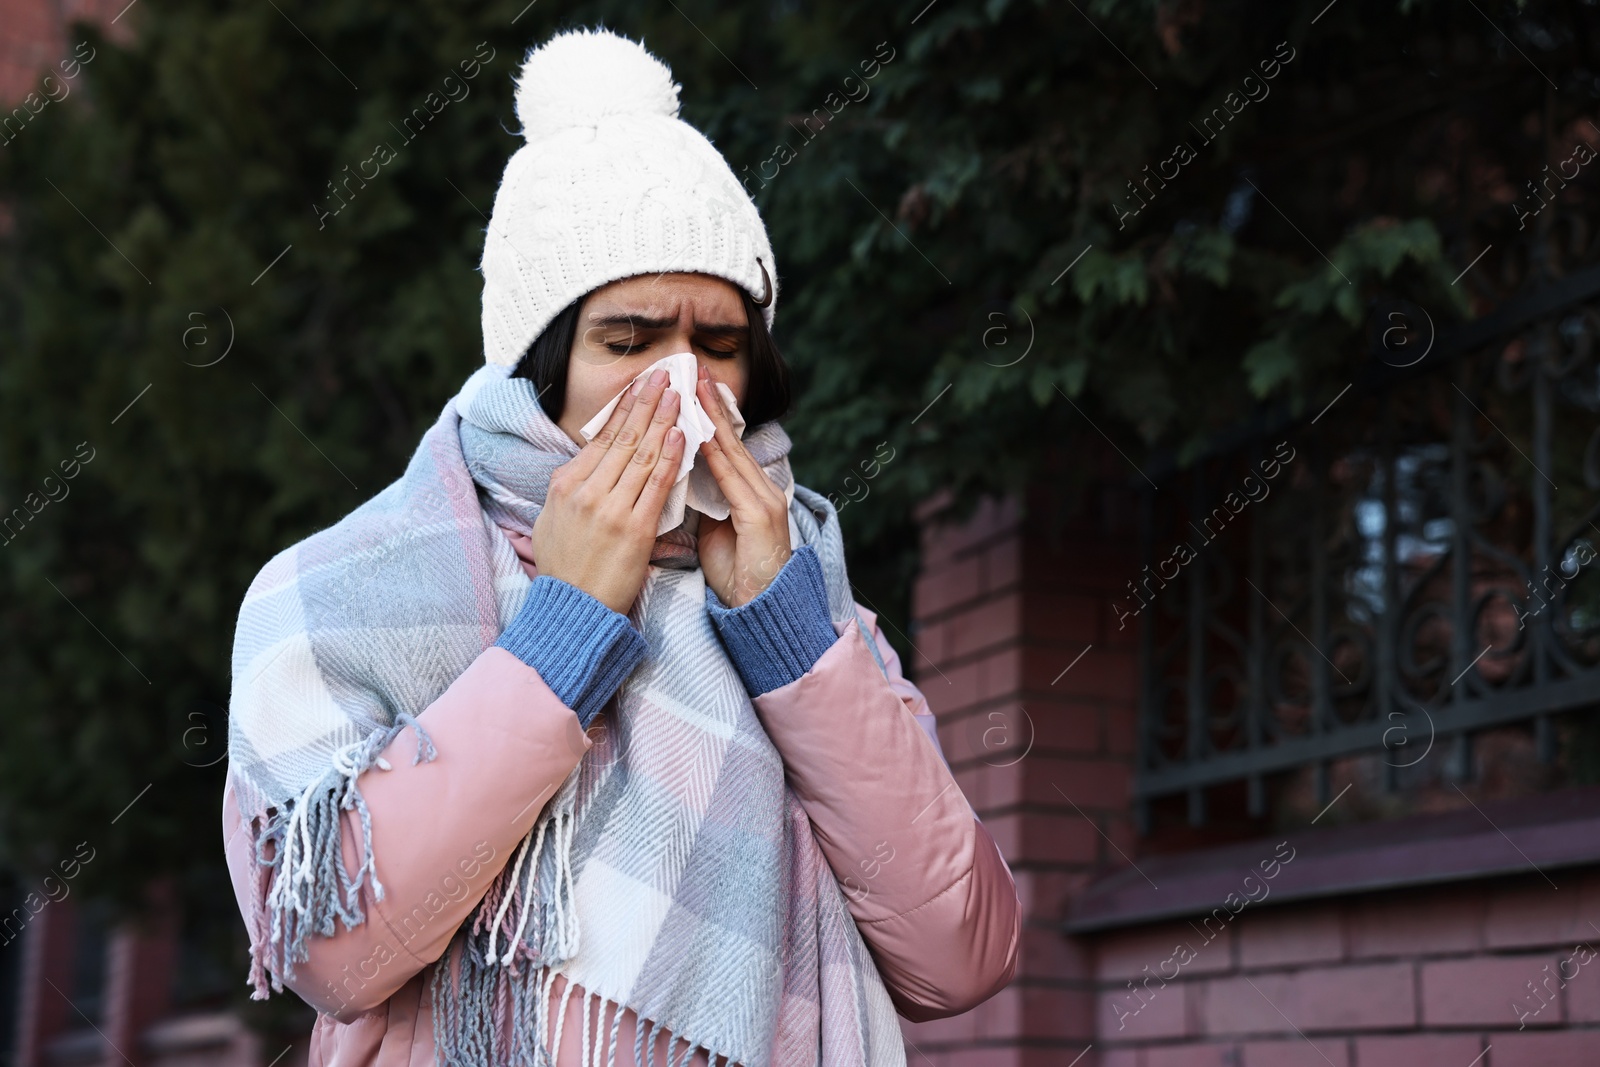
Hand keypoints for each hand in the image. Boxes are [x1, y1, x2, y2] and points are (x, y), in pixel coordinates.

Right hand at [530, 369, 684, 613]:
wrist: (573, 609)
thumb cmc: (565, 567)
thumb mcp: (552, 519)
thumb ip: (571, 487)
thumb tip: (587, 460)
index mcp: (566, 484)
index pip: (601, 437)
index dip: (624, 407)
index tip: (641, 384)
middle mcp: (587, 491)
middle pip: (623, 437)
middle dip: (646, 402)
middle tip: (664, 375)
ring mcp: (611, 509)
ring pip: (641, 455)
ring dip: (662, 420)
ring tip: (678, 395)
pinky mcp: (634, 529)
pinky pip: (656, 485)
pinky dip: (669, 457)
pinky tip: (681, 435)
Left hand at [696, 364, 791, 606]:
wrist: (763, 609)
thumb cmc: (737, 574)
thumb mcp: (715, 530)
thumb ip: (702, 502)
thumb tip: (675, 479)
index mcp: (748, 493)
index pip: (724, 446)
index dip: (706, 417)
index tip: (689, 389)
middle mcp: (760, 489)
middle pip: (730, 439)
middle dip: (709, 405)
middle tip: (691, 371)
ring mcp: (763, 500)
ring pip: (731, 452)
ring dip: (711, 419)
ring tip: (695, 389)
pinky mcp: (759, 515)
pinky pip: (731, 479)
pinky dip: (713, 455)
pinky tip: (697, 435)